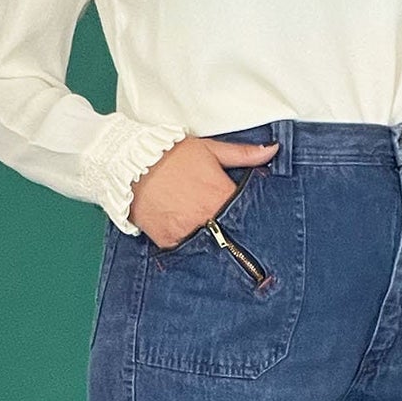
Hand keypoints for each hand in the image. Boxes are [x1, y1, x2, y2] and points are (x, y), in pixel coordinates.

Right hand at [127, 136, 280, 247]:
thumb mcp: (210, 150)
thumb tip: (272, 150)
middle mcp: (206, 219)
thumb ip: (243, 154)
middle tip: (235, 234)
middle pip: (228, 234)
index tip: (253, 221)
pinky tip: (188, 234)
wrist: (129, 163)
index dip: (250, 218)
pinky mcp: (167, 241)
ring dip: (209, 239)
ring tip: (206, 231)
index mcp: (220, 197)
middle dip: (231, 232)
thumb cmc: (170, 155)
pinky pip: (184, 250)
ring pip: (207, 244)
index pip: (247, 215)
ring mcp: (186, 233)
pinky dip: (187, 244)